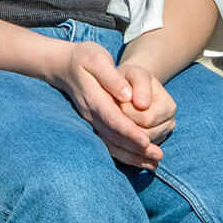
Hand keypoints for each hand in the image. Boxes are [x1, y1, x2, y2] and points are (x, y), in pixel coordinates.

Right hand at [47, 40, 164, 169]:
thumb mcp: (97, 58)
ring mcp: (92, 122)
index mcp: (94, 98)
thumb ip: (111, 77)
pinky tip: (142, 161)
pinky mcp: (95, 126)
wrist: (64, 66)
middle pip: (114, 137)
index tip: (145, 141)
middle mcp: (91, 115)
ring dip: (133, 156)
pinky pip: (109, 145)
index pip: (113, 118)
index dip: (129, 131)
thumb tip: (126, 95)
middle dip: (136, 148)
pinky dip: (126, 155)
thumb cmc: (85, 58)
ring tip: (154, 164)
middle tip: (158, 156)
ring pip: (112, 145)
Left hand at [116, 61, 176, 151]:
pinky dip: (121, 151)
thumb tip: (143, 105)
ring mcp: (159, 137)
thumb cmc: (130, 79)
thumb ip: (140, 85)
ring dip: (121, 137)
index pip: (147, 119)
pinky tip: (110, 141)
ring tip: (113, 121)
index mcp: (169, 107)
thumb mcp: (135, 74)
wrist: (129, 87)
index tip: (117, 101)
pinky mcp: (148, 147)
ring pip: (137, 148)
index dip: (127, 112)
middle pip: (144, 137)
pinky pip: (133, 155)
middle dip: (125, 126)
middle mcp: (168, 125)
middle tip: (113, 112)